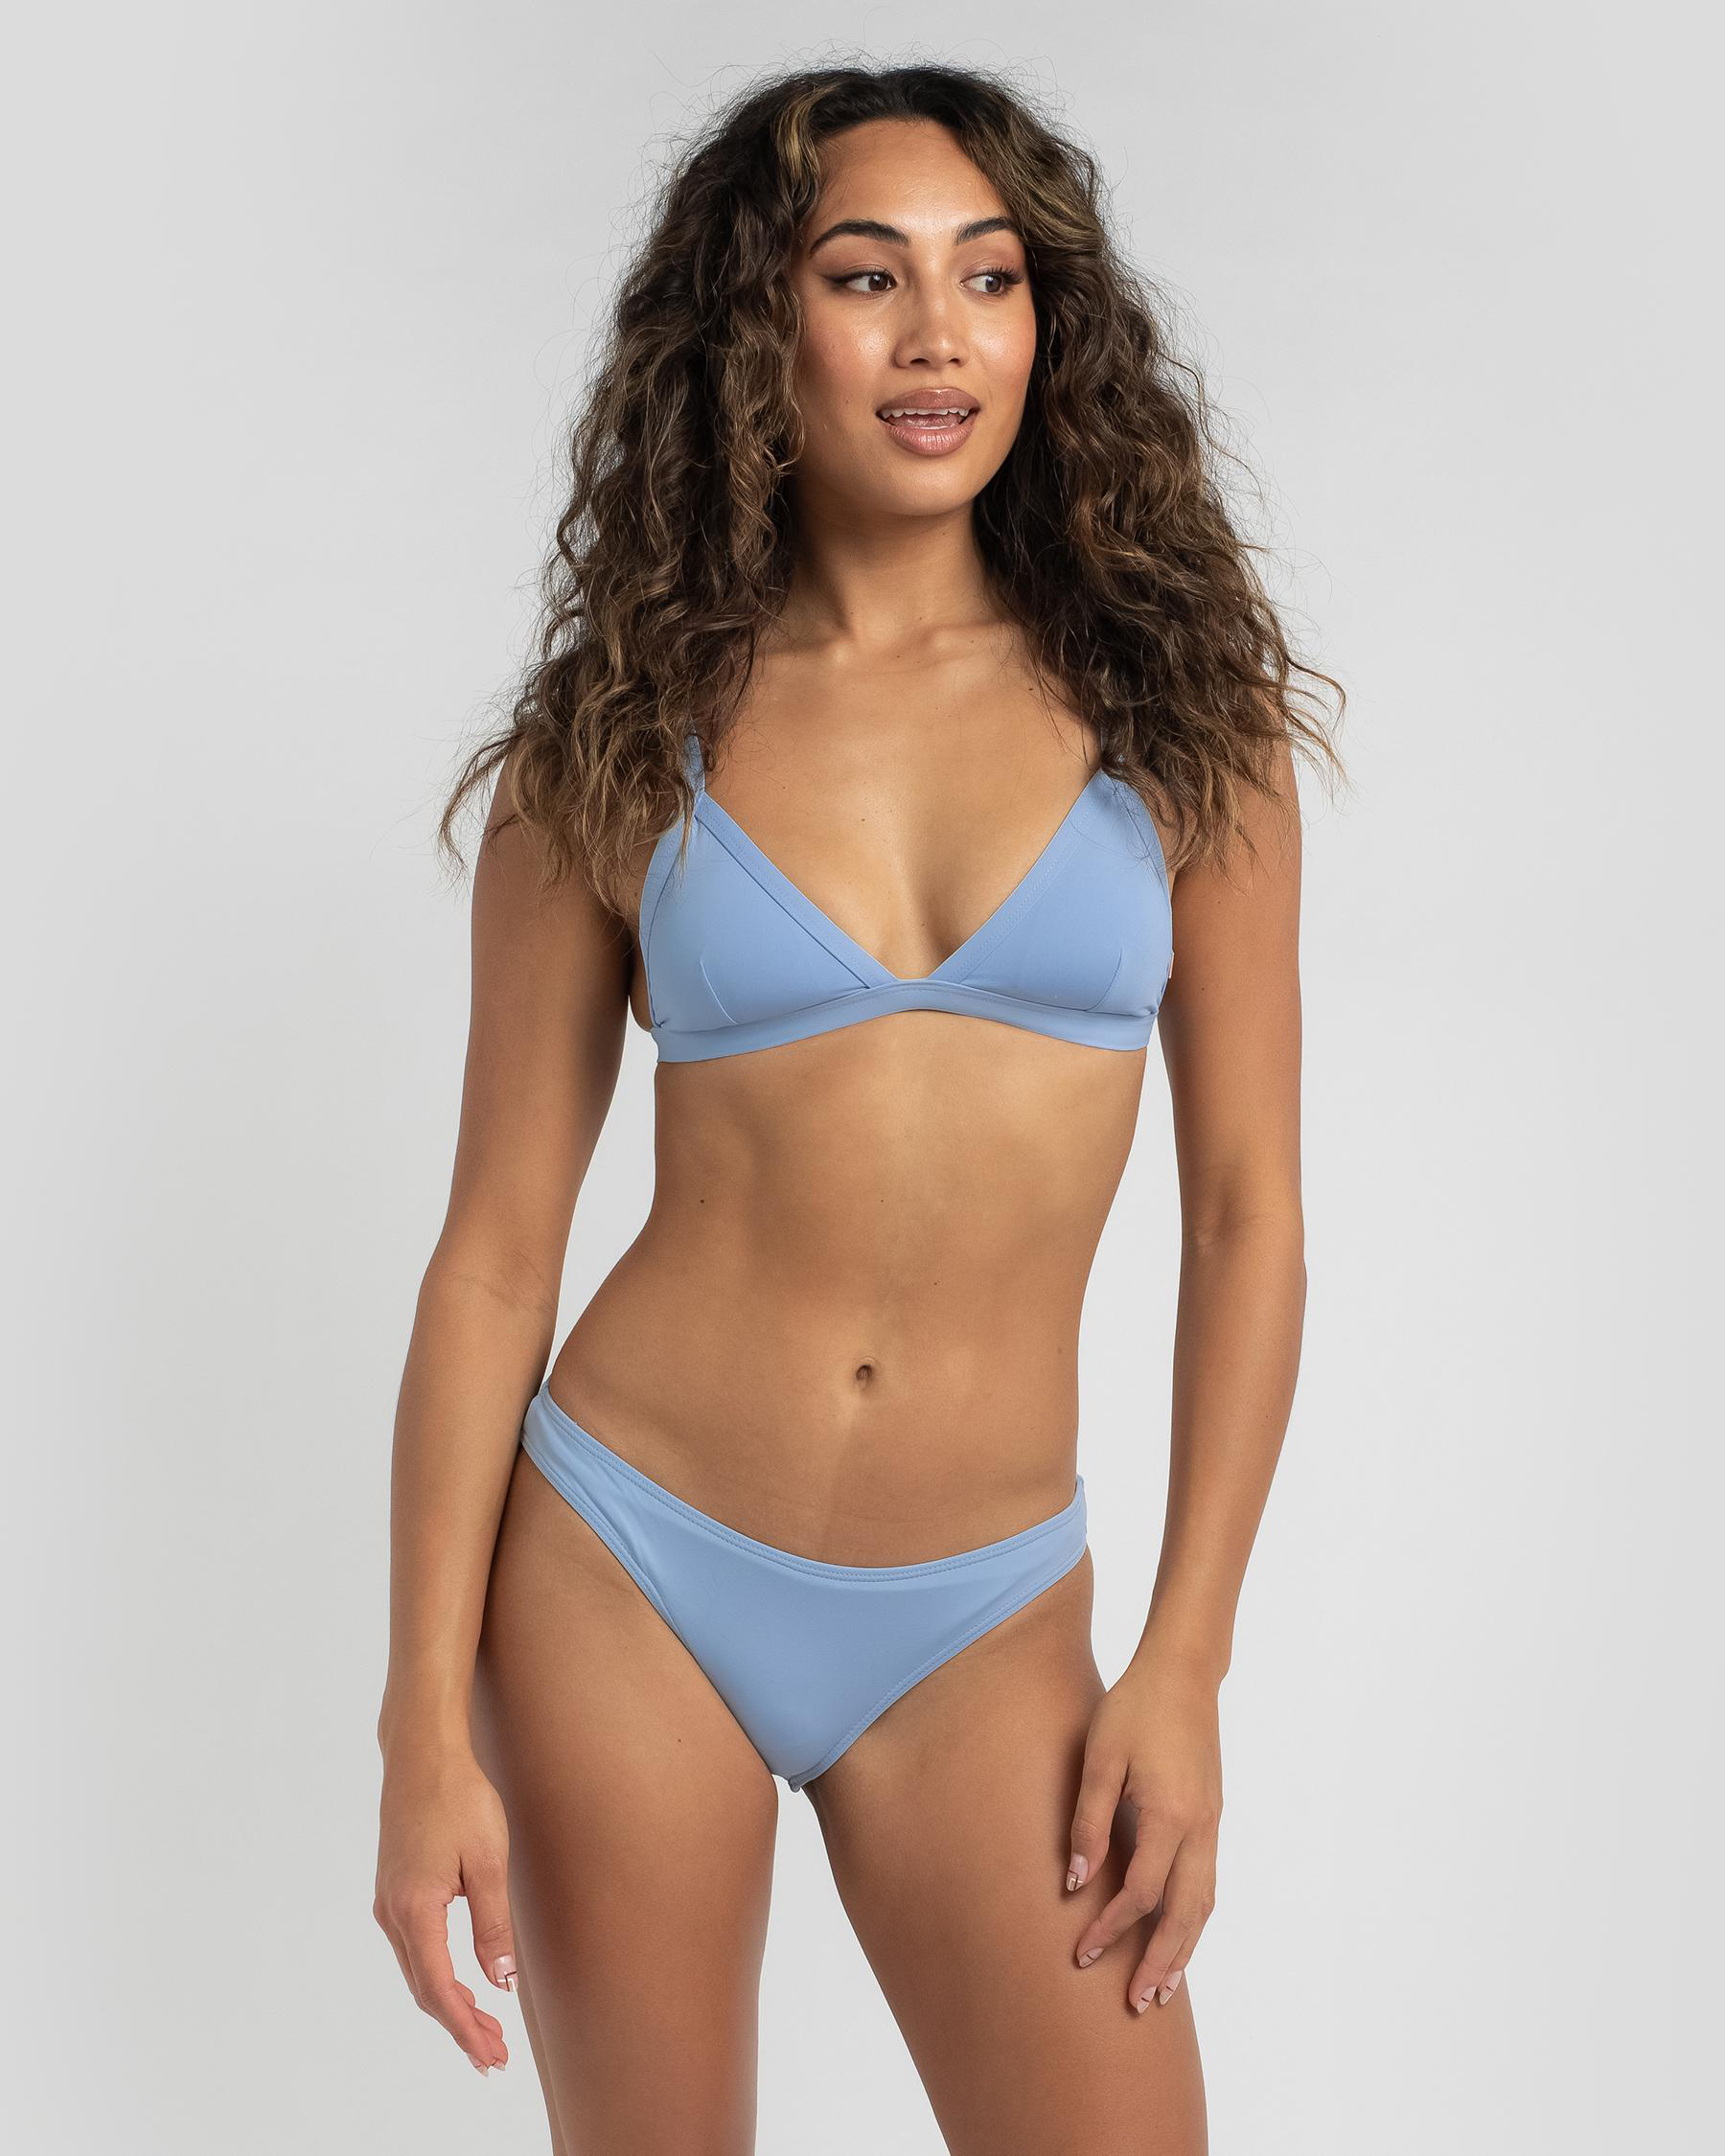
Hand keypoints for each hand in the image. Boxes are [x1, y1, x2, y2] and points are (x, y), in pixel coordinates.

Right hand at [374, 1734, 516, 2075]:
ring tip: (486, 2026)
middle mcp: (392, 1913)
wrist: (421, 1755)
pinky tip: (460, 1981)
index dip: (466, 2028)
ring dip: (449, 2003)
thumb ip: (493, 1925)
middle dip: (460, 2026)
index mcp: (415, 1909)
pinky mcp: (393, 1891)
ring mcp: (388, 1902)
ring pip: (418, 1971)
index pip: (440, 1990)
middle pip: (425, 1989)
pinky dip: (437, 1975)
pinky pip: (414, 1949)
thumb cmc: (459, 1798)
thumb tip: (501, 1982)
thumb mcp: (489, 1860)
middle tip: (496, 2054)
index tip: (492, 2056)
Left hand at [1064, 1649, 1221, 2014]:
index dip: (1110, 1929)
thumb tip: (1075, 1882)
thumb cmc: (1134, 1708)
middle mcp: (1199, 1828)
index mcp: (1168, 1816)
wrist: (1182, 1672)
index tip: (1081, 1953)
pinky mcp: (1213, 1815)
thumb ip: (1087, 1821)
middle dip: (1161, 1963)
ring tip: (1164, 1987)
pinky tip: (1179, 1932)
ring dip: (1184, 1948)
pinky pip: (1208, 1881)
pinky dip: (1195, 1917)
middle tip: (1138, 2003)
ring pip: (1204, 1904)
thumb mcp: (1100, 1758)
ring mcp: (1212, 1823)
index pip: (1140, 1894)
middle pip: (1184, 1915)